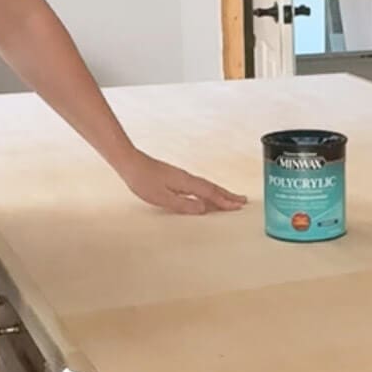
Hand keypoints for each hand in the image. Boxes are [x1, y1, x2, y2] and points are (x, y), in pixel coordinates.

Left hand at [123, 152, 245, 215]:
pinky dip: (207, 190)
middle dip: (227, 195)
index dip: (225, 201)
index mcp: (186, 183)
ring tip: (229, 198)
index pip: (210, 193)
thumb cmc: (143, 180)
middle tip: (242, 201)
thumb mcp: (162, 198)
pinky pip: (198, 185)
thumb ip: (184, 204)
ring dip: (219, 192)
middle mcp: (187, 178)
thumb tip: (203, 208)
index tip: (238, 206)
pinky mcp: (176, 177)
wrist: (130, 162)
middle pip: (212, 188)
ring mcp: (182, 177)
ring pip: (206, 186)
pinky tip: (205, 194)